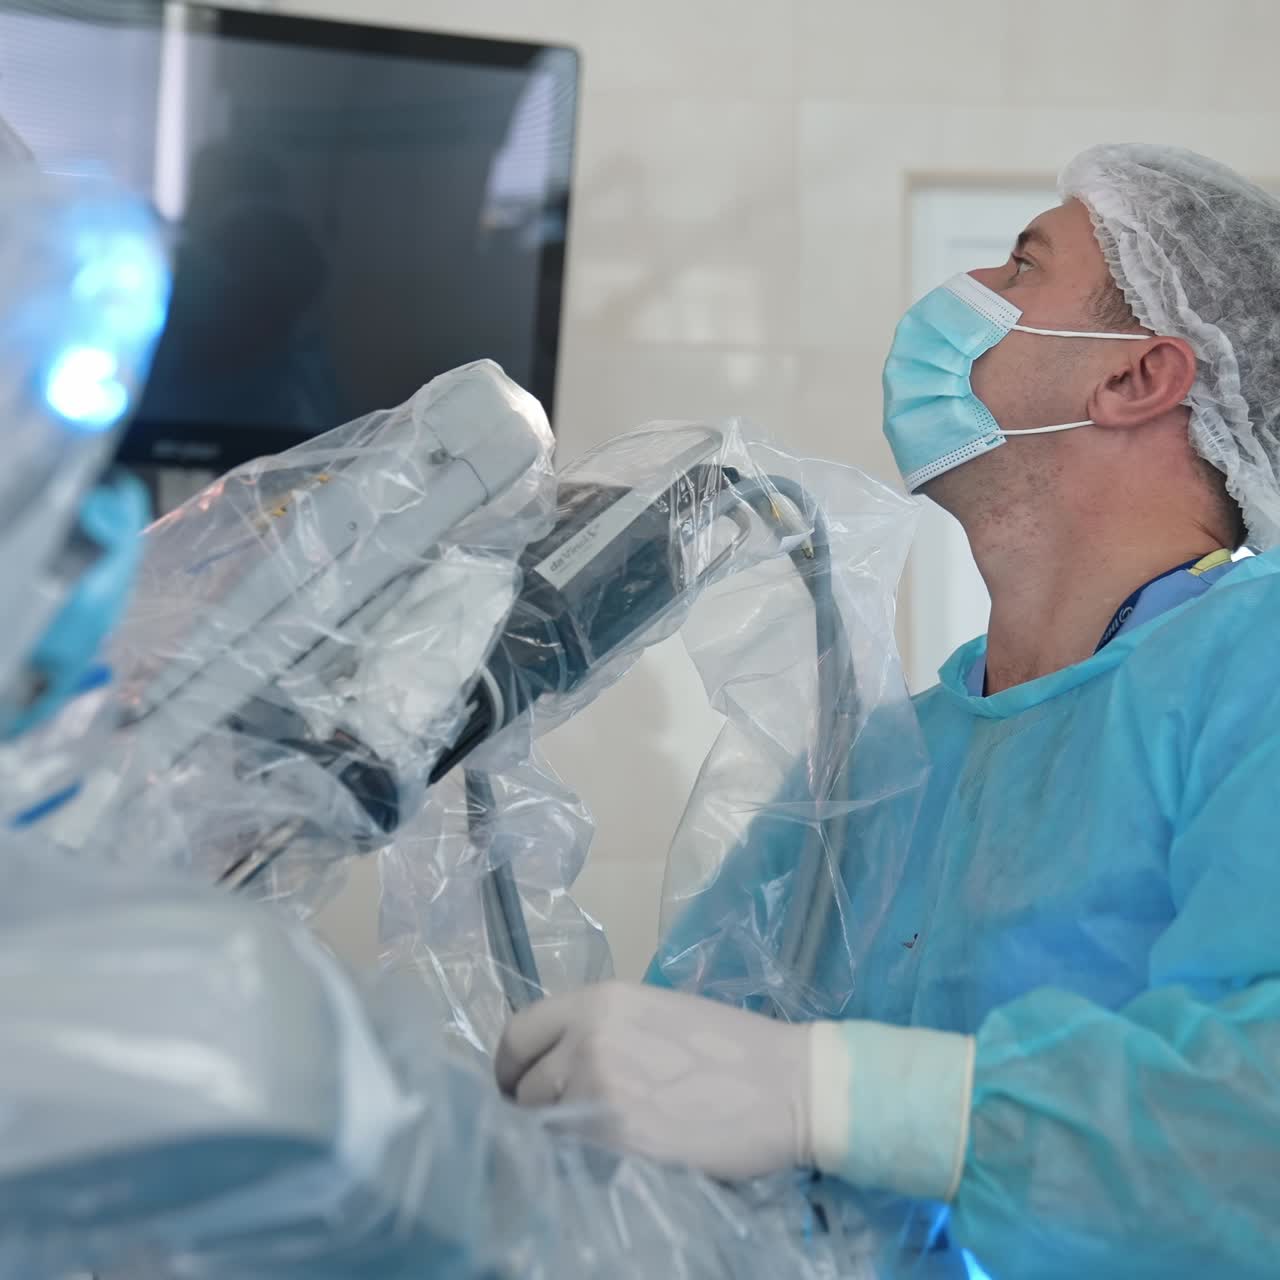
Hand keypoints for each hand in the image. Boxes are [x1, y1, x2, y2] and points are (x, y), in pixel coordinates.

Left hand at [494, 980, 814, 1180]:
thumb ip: (603, 1031)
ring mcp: (599, 1092)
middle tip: (558, 1122)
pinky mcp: (618, 1140)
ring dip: (559, 1135)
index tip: (514, 1085)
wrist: (789, 1085)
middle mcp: (588, 1040)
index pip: (518, 1032)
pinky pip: (576, 1155)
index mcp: (599, 1001)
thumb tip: (560, 1062)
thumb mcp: (656, 1013)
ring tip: (595, 1139)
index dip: (508, 1065)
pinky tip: (613, 1156)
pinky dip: (584, 1159)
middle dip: (534, 1107)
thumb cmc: (733, 1046)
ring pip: (545, 1126)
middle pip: (525, 1086)